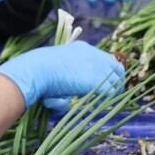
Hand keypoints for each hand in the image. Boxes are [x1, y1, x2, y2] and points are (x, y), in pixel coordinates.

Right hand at [0, 40, 124, 107]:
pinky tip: (101, 106)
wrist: (37, 69)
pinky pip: (112, 92)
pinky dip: (109, 100)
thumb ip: (63, 81)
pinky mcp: (96, 79)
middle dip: (116, 82)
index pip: (105, 59)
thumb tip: (64, 102)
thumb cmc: (39, 71)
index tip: (105, 84)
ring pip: (116, 81)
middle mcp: (92, 54)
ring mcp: (96, 66)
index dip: (107, 73)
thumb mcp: (54, 70)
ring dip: (113, 92)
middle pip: (116, 67)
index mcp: (82, 48)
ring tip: (107, 103)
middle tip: (112, 96)